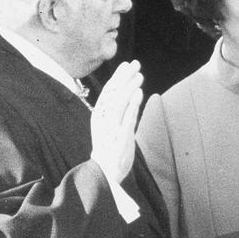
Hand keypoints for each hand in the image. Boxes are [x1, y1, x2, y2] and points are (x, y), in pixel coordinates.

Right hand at [90, 61, 143, 183]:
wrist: (104, 174)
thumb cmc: (110, 148)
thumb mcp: (110, 126)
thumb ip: (117, 111)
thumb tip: (126, 92)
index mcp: (99, 116)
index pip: (108, 92)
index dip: (117, 77)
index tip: (126, 64)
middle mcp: (103, 121)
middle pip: (113, 94)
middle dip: (124, 77)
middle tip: (135, 64)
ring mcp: (110, 129)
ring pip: (119, 104)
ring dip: (129, 88)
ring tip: (139, 75)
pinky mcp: (119, 139)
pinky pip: (126, 118)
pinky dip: (132, 105)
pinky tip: (139, 93)